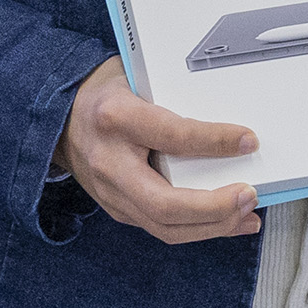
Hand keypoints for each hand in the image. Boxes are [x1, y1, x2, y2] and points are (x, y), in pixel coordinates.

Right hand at [56, 56, 263, 245]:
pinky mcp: (117, 209)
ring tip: (246, 214)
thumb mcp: (136, 78)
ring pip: (165, 226)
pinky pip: (162, 228)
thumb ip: (175, 97)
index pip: (172, 136)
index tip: (248, 140)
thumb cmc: (105, 93)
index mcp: (115, 117)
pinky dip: (199, 229)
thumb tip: (227, 120)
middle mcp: (109, 162)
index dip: (214, 141)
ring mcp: (110, 193)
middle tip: (249, 194)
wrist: (59, 118)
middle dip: (214, 207)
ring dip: (212, 226)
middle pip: (165, 203)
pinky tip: (228, 221)